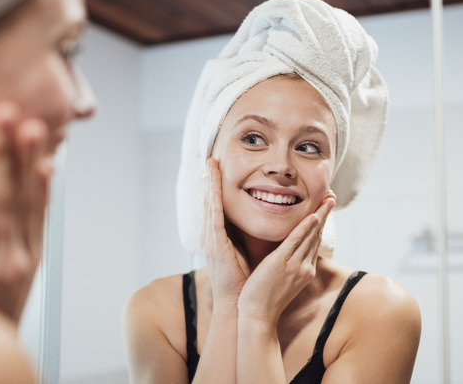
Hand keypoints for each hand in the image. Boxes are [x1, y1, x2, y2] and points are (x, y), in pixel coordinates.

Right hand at [0, 101, 52, 321]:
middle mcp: (2, 260)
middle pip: (3, 194)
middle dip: (4, 149)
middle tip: (4, 112)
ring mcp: (24, 260)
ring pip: (26, 201)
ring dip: (28, 160)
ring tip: (32, 127)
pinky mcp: (37, 258)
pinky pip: (41, 217)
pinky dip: (44, 189)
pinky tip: (48, 165)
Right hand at [202, 158, 249, 309]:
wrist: (237, 303)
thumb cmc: (243, 280)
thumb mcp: (242, 252)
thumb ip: (243, 236)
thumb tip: (254, 221)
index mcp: (217, 238)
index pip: (216, 206)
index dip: (215, 187)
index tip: (217, 169)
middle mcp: (210, 236)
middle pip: (209, 201)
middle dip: (210, 180)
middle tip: (211, 160)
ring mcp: (210, 240)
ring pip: (209, 204)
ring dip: (210, 184)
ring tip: (211, 165)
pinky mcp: (215, 245)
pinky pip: (214, 217)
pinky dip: (214, 199)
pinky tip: (214, 186)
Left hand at [237, 191, 335, 325]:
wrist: (258, 317)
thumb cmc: (264, 300)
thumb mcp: (282, 281)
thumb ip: (287, 265)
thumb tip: (285, 254)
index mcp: (305, 270)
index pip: (314, 242)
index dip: (321, 223)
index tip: (325, 208)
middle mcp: (304, 266)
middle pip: (317, 235)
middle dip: (325, 214)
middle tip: (332, 196)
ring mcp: (294, 265)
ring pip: (310, 235)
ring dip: (320, 215)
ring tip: (328, 199)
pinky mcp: (281, 263)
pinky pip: (295, 241)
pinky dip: (305, 228)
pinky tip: (312, 216)